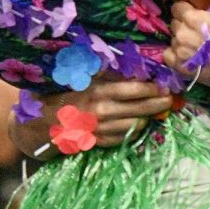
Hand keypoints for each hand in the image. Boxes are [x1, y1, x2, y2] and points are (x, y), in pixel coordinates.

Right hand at [11, 76, 173, 155]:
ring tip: (160, 109)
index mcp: (98, 93)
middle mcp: (102, 112)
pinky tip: (141, 122)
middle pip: (140, 108)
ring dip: (149, 117)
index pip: (134, 90)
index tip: (165, 84)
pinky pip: (124, 137)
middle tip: (170, 98)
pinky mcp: (99, 143)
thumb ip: (102, 72)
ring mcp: (102, 130)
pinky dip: (135, 129)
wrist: (39, 124)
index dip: (153, 87)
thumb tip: (128, 66)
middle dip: (158, 103)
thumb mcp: (78, 77)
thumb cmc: (58, 94)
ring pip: (136, 124)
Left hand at [164, 0, 209, 96]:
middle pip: (175, 23)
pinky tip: (190, 55)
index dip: (187, 10)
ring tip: (198, 45)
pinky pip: (168, 55)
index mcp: (194, 19)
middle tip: (201, 32)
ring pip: (173, 39)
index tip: (198, 16)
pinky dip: (176, 54)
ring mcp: (180, 52)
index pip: (178, 7)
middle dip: (185, 25)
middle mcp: (183, 35)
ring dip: (183, 40)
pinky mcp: (179, 67)